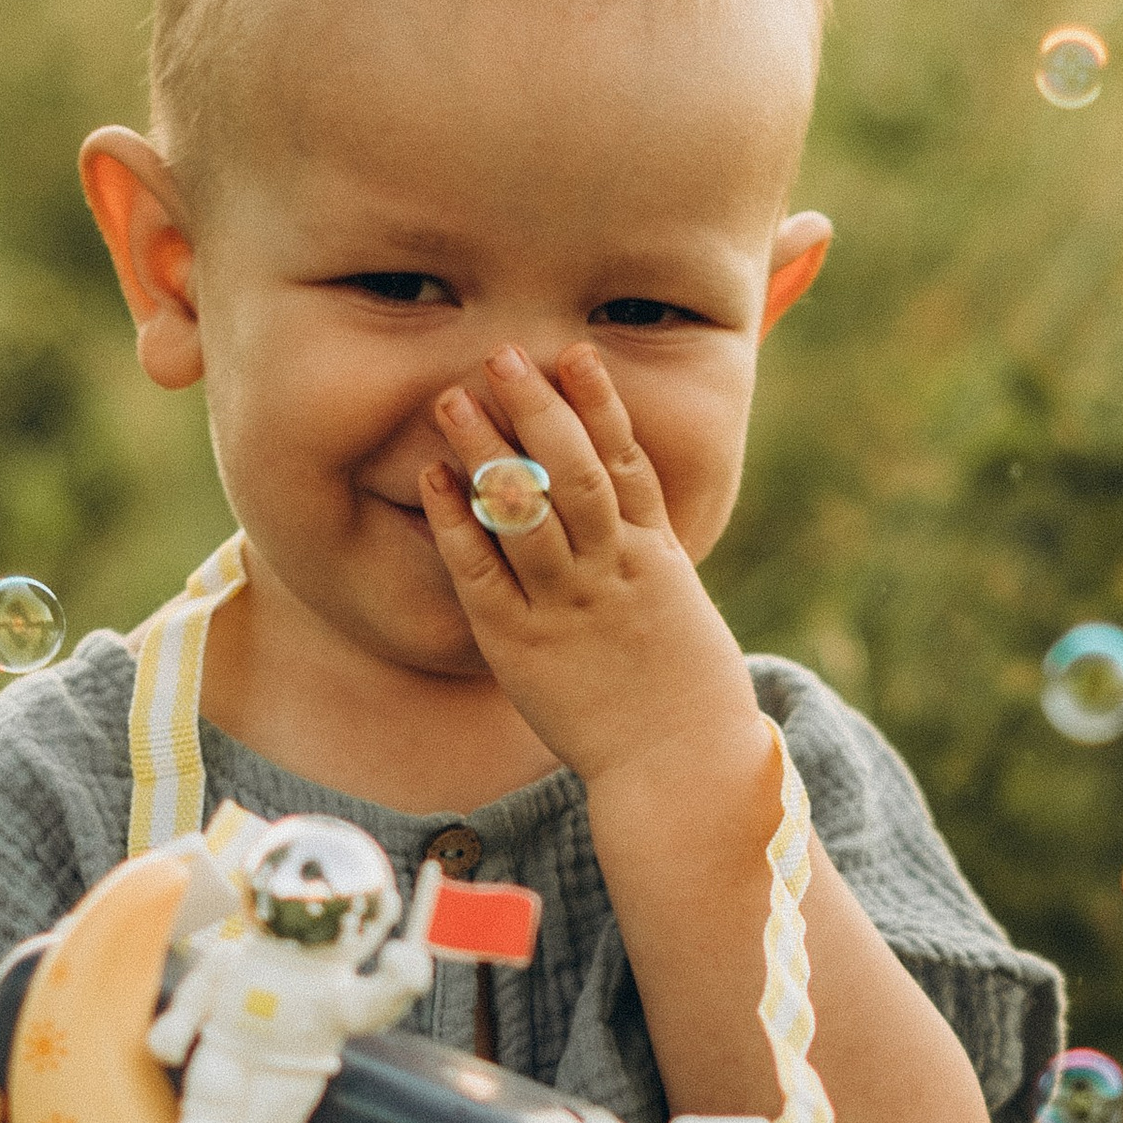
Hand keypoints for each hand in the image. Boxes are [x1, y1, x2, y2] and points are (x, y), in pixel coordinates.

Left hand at [419, 346, 763, 797]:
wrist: (682, 768)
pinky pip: (484, 573)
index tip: (575, 354)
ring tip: (454, 398)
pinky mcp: (523, 645)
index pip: (627, 463)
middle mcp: (612, 570)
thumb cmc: (685, 696)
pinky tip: (436, 480)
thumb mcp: (681, 610)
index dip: (600, 405)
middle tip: (503, 355)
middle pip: (573, 471)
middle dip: (538, 409)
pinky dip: (458, 522)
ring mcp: (567, 605)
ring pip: (527, 511)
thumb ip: (650, 558)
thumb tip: (628, 514)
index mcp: (656, 557)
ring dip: (487, 450)